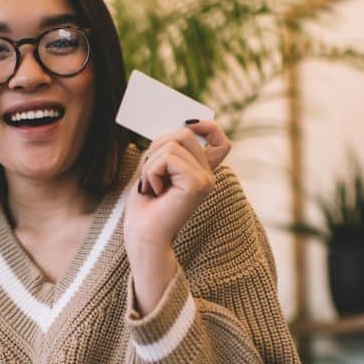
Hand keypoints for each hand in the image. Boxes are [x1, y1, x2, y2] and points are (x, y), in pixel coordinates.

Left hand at [124, 120, 231, 249]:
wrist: (143, 237)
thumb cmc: (145, 207)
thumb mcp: (155, 169)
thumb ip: (168, 149)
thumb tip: (177, 127)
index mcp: (201, 173)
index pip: (221, 142)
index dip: (207, 127)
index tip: (188, 126)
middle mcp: (208, 176)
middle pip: (186, 133)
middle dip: (158, 146)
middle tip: (151, 173)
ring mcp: (205, 180)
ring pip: (174, 144)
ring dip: (151, 163)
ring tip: (152, 186)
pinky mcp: (196, 184)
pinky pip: (167, 157)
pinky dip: (152, 171)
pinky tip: (154, 190)